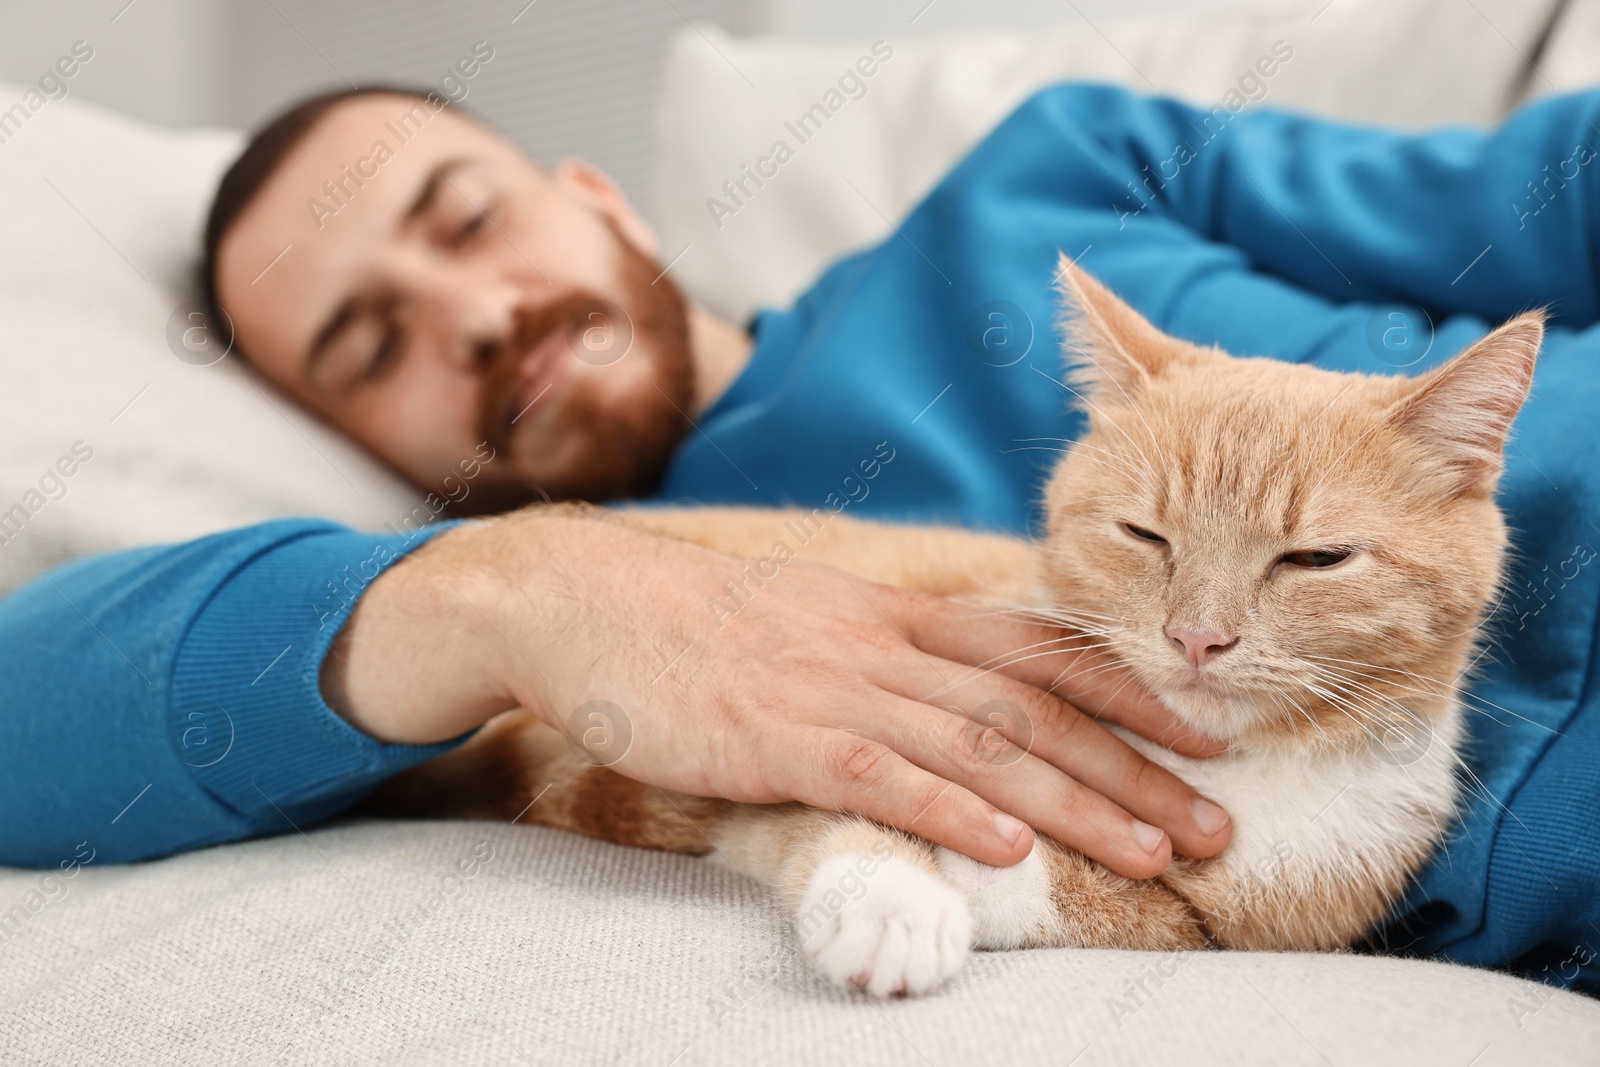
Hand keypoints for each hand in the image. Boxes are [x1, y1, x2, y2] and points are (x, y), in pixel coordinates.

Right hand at [324, 505, 1230, 876]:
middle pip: (1035, 704)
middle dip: (1137, 763)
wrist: (580, 604)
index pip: (1041, 646)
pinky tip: (1005, 848)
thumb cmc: (692, 628)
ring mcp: (831, 686)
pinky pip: (877, 775)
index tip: (1204, 732)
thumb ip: (883, 658)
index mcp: (894, 615)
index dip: (1131, 690)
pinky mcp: (775, 734)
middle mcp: (881, 644)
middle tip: (1219, 817)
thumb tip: (952, 703)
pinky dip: (947, 811)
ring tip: (1154, 850)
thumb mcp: (806, 622)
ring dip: (1075, 800)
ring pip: (980, 744)